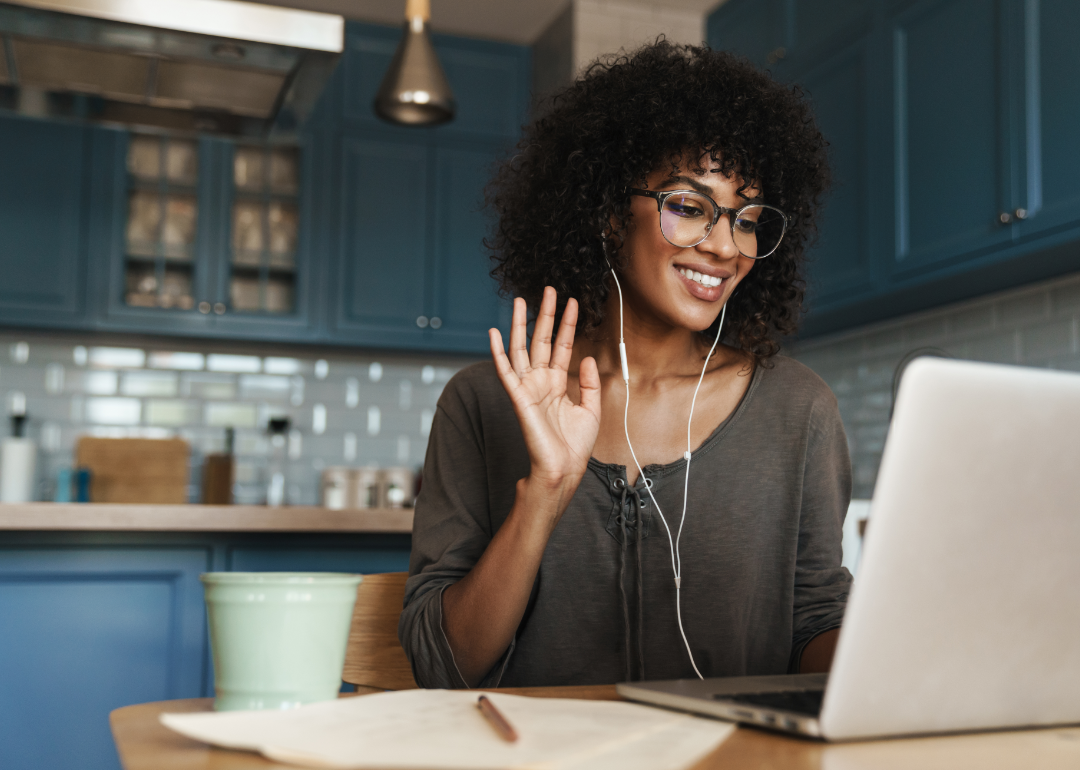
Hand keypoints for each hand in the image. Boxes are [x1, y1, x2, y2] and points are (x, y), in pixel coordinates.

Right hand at [489, 287, 600, 493]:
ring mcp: (528, 387)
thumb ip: (589, 383)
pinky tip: (494, 333)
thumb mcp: (591, 409)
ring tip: (521, 301)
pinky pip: (505, 371)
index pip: (562, 346)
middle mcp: (541, 381)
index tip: (573, 303)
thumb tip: (587, 357)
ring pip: (521, 349)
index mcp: (557, 383)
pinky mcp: (519, 398)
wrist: (563, 468)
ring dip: (520, 325)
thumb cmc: (574, 445)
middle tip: (548, 290)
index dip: (568, 324)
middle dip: (545, 315)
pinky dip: (497, 352)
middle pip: (541, 340)